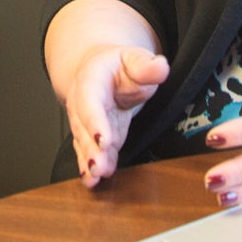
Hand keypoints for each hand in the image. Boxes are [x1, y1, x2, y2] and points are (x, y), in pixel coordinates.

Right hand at [63, 44, 169, 186]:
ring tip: (96, 177)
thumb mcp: (134, 59)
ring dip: (90, 162)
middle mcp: (82, 104)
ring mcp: (85, 123)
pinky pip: (90, 153)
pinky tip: (93, 182)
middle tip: (99, 168)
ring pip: (85, 144)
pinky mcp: (93, 139)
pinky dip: (90, 168)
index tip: (103, 139)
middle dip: (91, 149)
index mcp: (90, 81)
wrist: (102, 71)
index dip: (95, 121)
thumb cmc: (119, 67)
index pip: (90, 101)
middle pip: (84, 128)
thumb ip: (146, 66)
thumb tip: (160, 67)